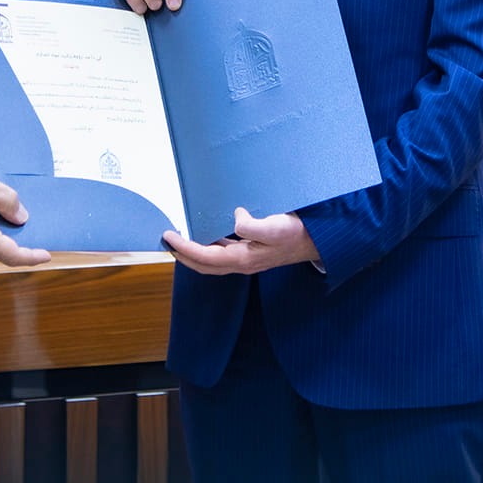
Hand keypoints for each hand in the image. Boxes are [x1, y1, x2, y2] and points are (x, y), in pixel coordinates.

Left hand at [161, 208, 318, 274]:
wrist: (316, 242)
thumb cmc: (296, 234)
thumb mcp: (276, 228)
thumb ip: (253, 226)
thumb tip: (235, 218)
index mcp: (243, 259)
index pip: (204, 256)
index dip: (183, 248)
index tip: (168, 236)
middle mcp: (241, 262)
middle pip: (203, 264)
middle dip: (182, 255)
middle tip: (166, 240)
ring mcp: (246, 259)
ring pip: (211, 260)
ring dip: (193, 252)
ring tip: (180, 239)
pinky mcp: (251, 253)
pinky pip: (222, 252)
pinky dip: (208, 246)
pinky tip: (207, 234)